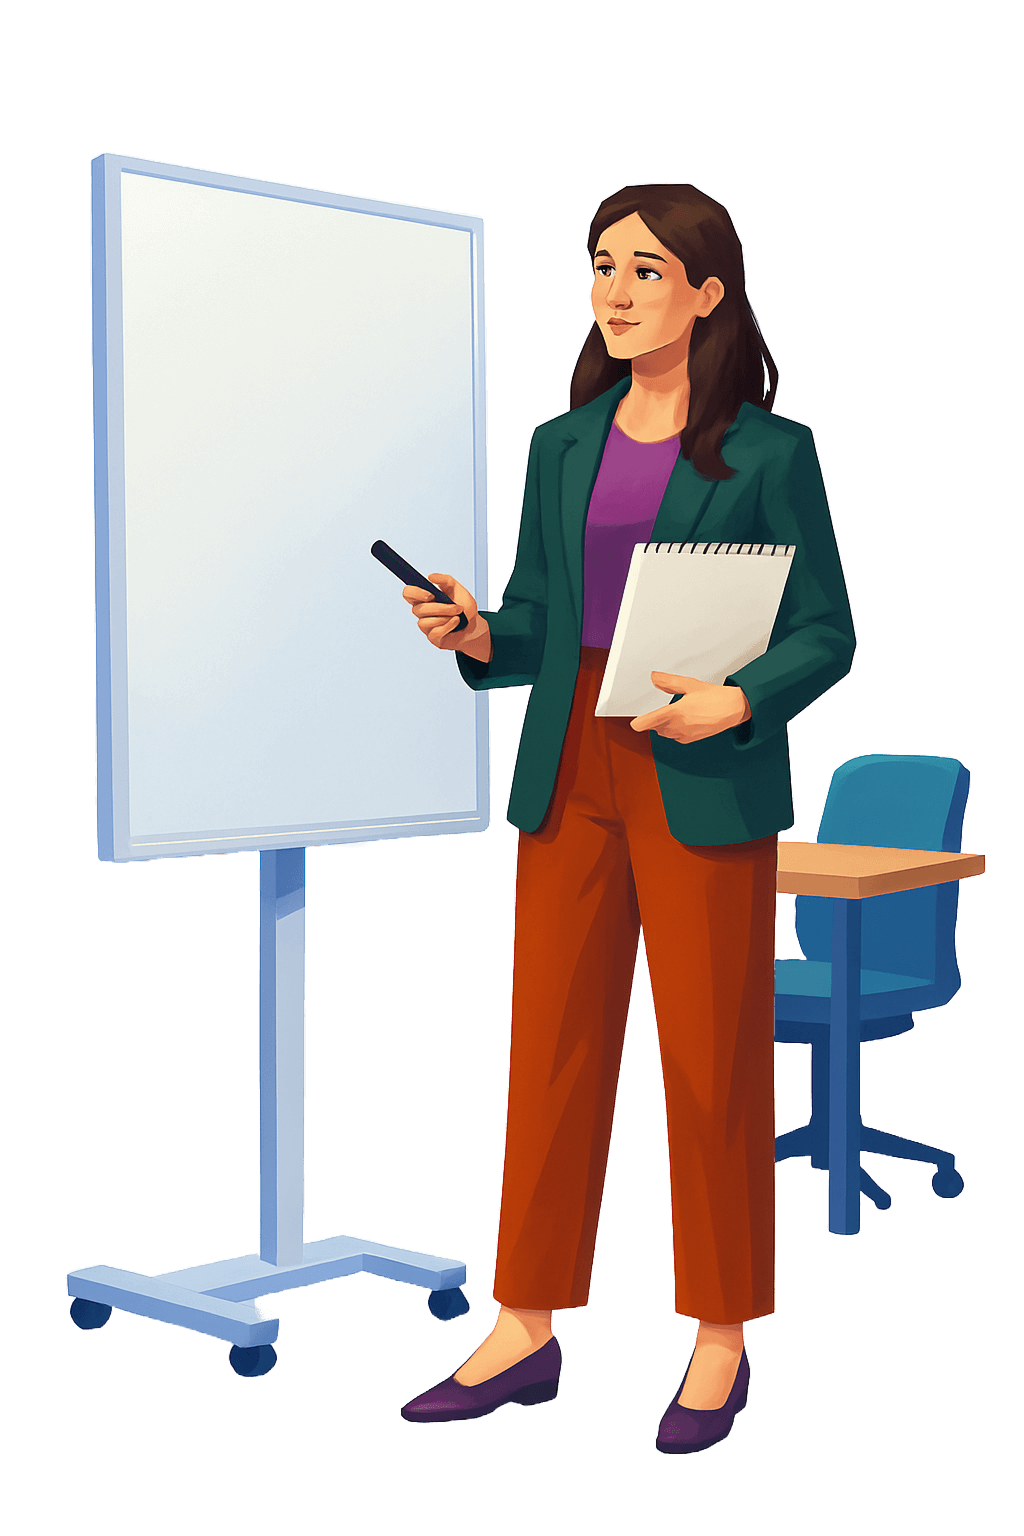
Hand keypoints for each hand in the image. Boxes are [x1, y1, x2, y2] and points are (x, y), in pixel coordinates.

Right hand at [403, 572, 491, 660]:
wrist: (474, 624)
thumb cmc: (463, 606)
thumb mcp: (457, 589)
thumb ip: (445, 580)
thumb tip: (430, 577)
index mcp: (423, 598)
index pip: (407, 593)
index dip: (415, 593)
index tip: (430, 595)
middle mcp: (421, 612)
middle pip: (418, 609)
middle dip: (440, 608)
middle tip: (457, 607)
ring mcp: (426, 626)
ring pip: (425, 622)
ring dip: (445, 617)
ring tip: (458, 615)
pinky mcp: (433, 638)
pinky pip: (435, 632)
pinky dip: (448, 626)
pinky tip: (456, 622)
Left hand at [630, 673, 750, 742]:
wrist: (733, 710)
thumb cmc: (715, 697)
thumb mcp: (690, 684)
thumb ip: (668, 682)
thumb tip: (653, 677)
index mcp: (674, 713)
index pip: (645, 724)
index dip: (637, 722)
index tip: (635, 719)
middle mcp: (677, 727)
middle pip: (653, 728)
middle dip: (653, 720)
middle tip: (660, 708)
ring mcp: (683, 735)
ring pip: (663, 732)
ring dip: (663, 725)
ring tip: (675, 712)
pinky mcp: (690, 739)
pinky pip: (674, 736)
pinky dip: (674, 730)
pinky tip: (684, 719)